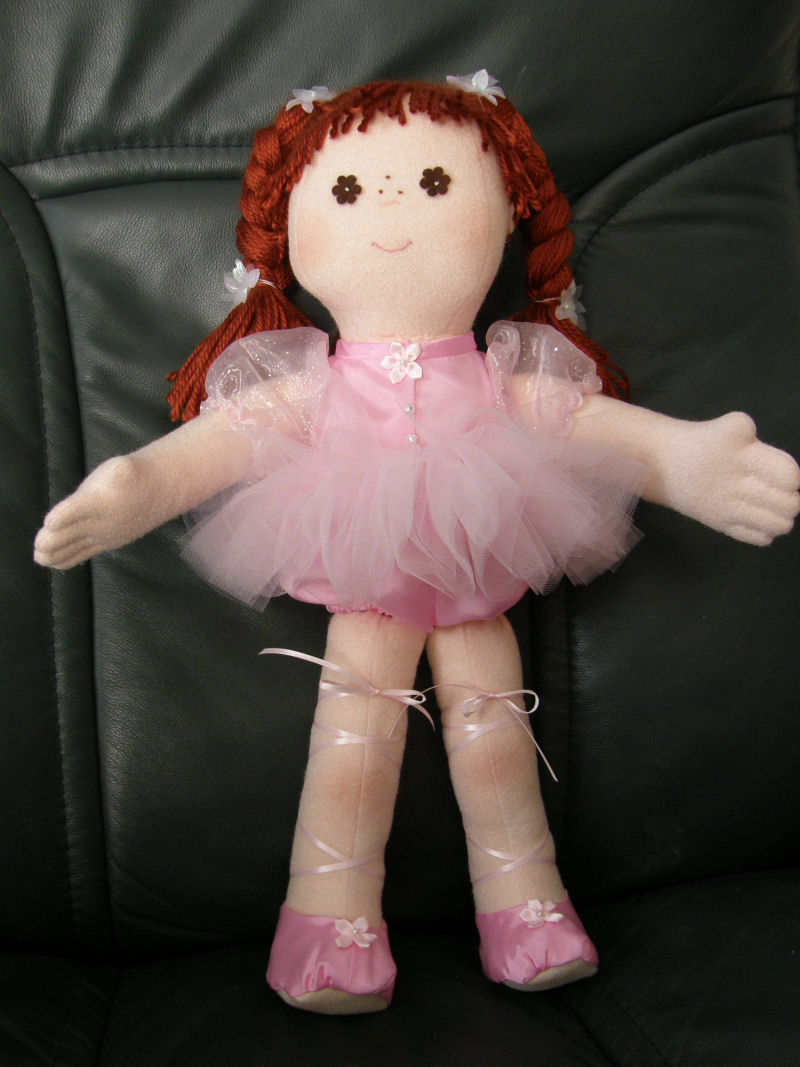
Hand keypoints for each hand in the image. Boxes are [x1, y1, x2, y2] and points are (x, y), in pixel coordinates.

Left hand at [34, 455, 156, 568]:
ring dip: (50, 555)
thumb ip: (95, 486)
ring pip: (68, 552)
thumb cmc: (130, 474)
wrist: (159, 489)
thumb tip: (83, 500)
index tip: (49, 522)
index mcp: (97, 503)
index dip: (54, 522)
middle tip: (38, 543)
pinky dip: (62, 559)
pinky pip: (80, 556)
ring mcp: (102, 537)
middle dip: (46, 542)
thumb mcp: (114, 468)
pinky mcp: (105, 544)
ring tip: (39, 554)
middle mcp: (98, 525)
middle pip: (62, 540)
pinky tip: (50, 560)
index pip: (66, 518)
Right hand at [652, 412, 799, 544]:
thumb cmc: (705, 443)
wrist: (664, 465)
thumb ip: (764, 446)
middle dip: (792, 497)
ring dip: (783, 516)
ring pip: (780, 524)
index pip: (788, 475)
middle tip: (780, 490)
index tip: (781, 474)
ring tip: (773, 506)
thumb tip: (788, 477)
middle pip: (789, 503)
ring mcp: (729, 508)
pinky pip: (760, 538)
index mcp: (742, 454)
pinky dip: (766, 530)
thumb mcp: (734, 425)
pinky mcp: (722, 525)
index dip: (792, 477)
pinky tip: (757, 517)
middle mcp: (736, 483)